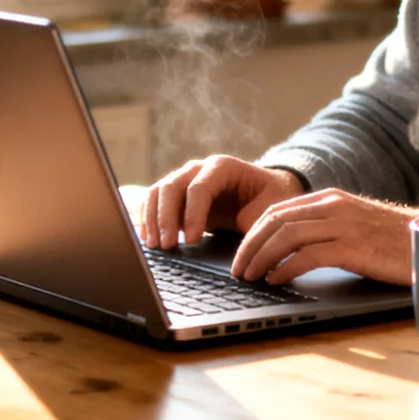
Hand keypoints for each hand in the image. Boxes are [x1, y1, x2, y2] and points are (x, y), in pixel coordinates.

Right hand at [139, 155, 303, 248]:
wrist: (264, 190)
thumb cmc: (269, 199)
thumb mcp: (269, 209)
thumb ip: (255, 224)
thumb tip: (244, 252)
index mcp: (223, 167)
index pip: (199, 187)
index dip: (192, 214)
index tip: (191, 241)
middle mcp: (199, 169)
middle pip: (172, 187)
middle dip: (166, 218)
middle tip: (166, 246)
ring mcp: (185, 179)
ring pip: (158, 192)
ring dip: (153, 218)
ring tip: (154, 246)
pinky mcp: (177, 195)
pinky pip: (155, 201)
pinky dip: (149, 218)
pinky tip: (150, 239)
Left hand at [231, 188, 418, 285]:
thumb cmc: (393, 241)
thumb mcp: (355, 226)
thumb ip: (326, 228)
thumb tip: (291, 250)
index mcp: (330, 199)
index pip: (278, 210)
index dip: (253, 233)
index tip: (240, 254)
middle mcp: (333, 206)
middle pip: (275, 221)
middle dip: (249, 246)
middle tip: (237, 269)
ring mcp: (343, 225)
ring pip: (286, 236)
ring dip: (261, 257)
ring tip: (250, 277)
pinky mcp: (353, 247)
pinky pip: (308, 255)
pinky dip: (286, 268)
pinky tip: (277, 280)